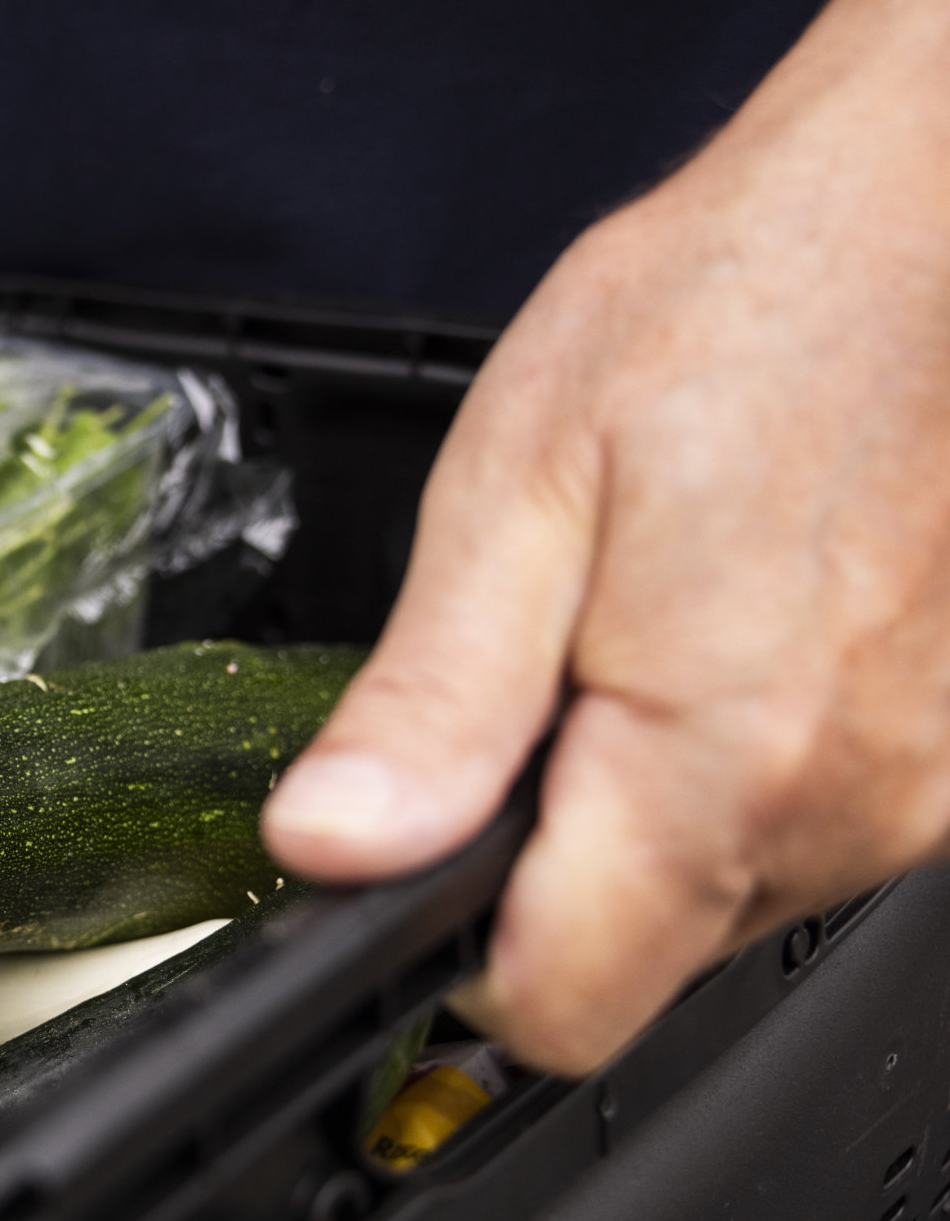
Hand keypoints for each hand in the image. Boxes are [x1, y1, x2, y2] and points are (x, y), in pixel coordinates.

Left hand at [261, 0, 949, 1074]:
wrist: (921, 210)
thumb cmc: (741, 305)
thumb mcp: (516, 488)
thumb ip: (428, 704)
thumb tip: (330, 849)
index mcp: (718, 764)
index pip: (553, 1010)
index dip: (455, 956)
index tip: (423, 858)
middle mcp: (852, 806)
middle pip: (636, 951)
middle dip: (552, 852)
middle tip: (546, 666)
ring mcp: (932, 785)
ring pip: (726, 891)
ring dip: (654, 797)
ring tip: (654, 614)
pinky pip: (814, 817)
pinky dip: (751, 756)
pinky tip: (742, 622)